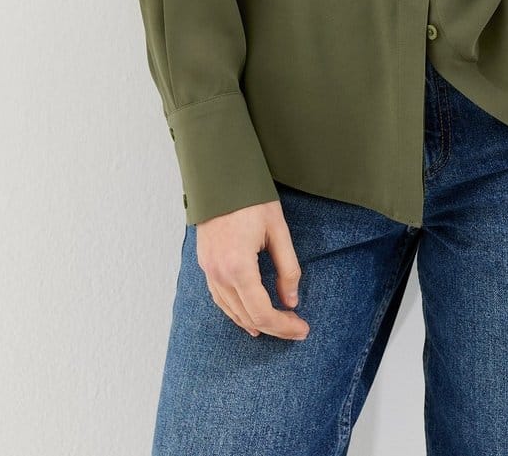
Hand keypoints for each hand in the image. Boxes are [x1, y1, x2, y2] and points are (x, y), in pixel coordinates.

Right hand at [196, 201, 309, 339]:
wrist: (221, 178)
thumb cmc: (252, 200)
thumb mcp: (278, 231)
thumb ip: (288, 269)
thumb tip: (291, 301)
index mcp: (239, 267)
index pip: (262, 313)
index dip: (284, 326)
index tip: (302, 329)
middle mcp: (220, 274)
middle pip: (247, 317)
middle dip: (274, 327)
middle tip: (296, 328)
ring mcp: (209, 271)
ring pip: (231, 312)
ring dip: (255, 323)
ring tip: (278, 326)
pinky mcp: (205, 264)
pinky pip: (220, 299)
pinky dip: (236, 312)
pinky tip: (248, 315)